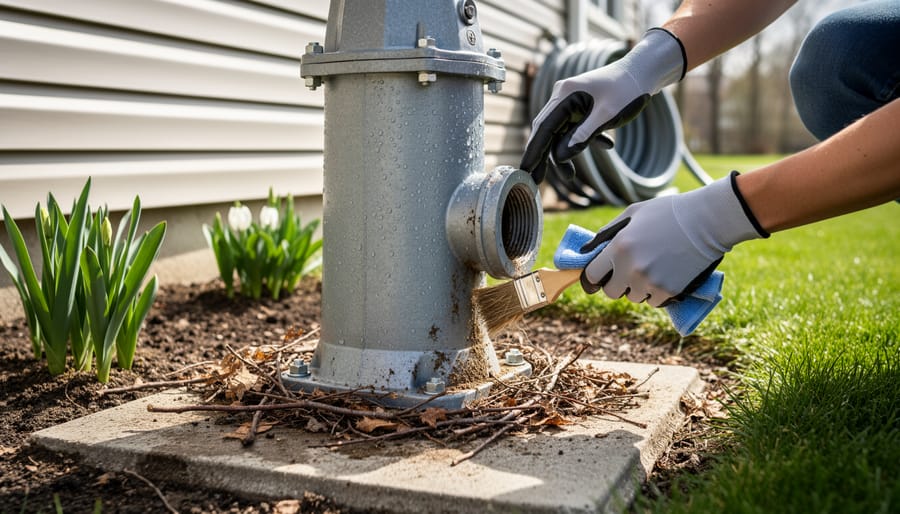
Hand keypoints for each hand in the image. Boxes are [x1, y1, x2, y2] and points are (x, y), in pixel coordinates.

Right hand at [520, 28, 685, 182]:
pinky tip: (606, 144)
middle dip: (545, 157)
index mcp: (565, 95)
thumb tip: (560, 158)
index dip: (534, 151)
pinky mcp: (581, 106)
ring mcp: (571, 101)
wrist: (644, 72)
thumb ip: (583, 136)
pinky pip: (575, 128)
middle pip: (547, 131)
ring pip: (560, 133)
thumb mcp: (607, 115)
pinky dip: (584, 140)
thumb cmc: (628, 89)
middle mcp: (562, 96)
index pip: (543, 128)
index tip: (525, 171)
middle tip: (537, 181)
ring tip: (571, 176)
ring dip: (566, 152)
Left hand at [580, 173, 766, 306]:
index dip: (595, 275)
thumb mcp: (632, 213)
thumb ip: (608, 233)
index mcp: (618, 248)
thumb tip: (589, 250)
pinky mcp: (668, 291)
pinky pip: (652, 301)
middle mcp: (631, 269)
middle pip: (611, 292)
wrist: (706, 221)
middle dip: (616, 283)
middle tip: (627, 271)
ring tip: (651, 268)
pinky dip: (655, 292)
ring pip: (633, 297)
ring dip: (637, 287)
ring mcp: (650, 282)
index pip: (592, 276)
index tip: (600, 274)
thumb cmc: (667, 212)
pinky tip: (663, 275)